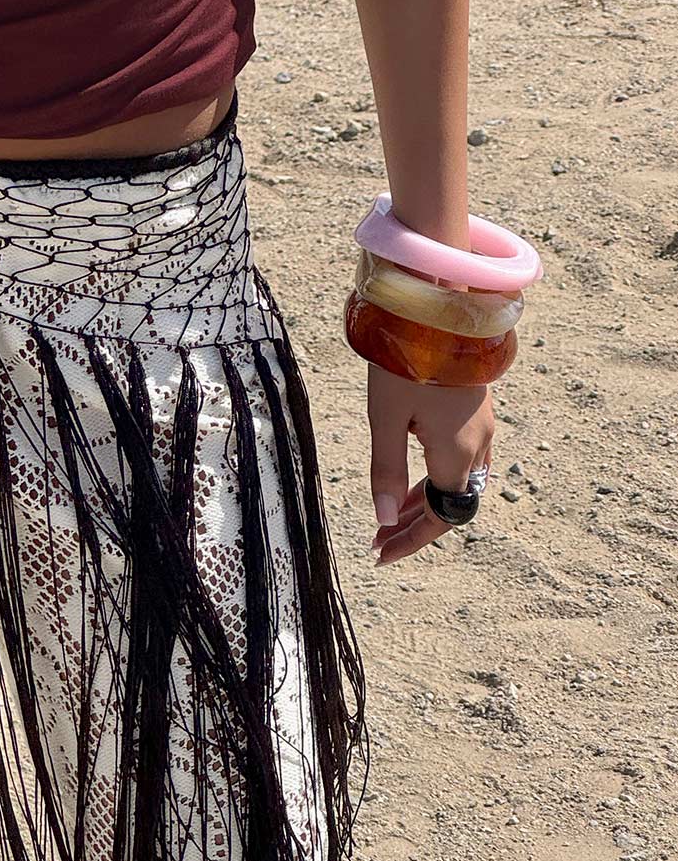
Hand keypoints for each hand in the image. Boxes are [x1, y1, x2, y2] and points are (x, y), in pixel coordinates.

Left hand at [367, 363, 493, 564]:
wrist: (442, 307)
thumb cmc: (408, 359)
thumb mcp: (385, 418)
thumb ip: (385, 471)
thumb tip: (384, 520)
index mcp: (457, 453)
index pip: (441, 516)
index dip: (411, 540)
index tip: (381, 553)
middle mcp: (477, 443)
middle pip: (451, 501)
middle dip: (414, 523)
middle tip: (379, 537)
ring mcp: (481, 425)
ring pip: (457, 479)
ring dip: (425, 499)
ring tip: (391, 512)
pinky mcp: (476, 407)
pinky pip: (462, 456)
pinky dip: (436, 475)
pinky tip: (412, 474)